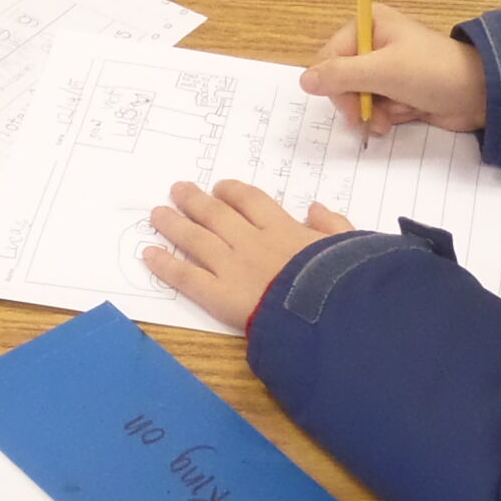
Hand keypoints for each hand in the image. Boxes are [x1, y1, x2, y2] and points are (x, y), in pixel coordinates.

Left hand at [143, 181, 353, 329]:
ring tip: (156, 214)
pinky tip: (148, 254)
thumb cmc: (346, 280)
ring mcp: (232, 267)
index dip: (233, 193)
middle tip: (178, 190)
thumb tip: (315, 207)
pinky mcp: (219, 295)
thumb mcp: (351, 246)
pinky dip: (165, 265)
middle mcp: (252, 241)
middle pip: (216, 214)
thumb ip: (334, 226)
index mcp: (285, 230)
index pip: (252, 202)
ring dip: (174, 224)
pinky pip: (185, 277)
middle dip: (195, 201)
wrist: (331, 312)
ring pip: (195, 239)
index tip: (221, 188)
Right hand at [300, 2, 488, 138]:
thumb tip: (304, 80)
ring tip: (395, 116)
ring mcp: (388, 68)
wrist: (480, 94)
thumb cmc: (432, 72)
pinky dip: (388, 116)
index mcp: (369, 24)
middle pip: (342, 80)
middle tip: (369, 118)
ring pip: (359, 98)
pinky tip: (404, 116)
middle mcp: (374, 43)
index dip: (335, 84)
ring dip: (375, 112)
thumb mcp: (383, 72)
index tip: (349, 106)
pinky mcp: (400, 90)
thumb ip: (341, 76)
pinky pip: (378, 107)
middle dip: (357, 102)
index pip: (330, 56)